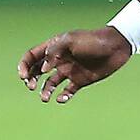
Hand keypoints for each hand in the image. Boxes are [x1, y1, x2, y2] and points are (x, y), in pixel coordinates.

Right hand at [17, 27, 131, 104]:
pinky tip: (61, 99)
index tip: (23, 76)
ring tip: (45, 98)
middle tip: (31, 86)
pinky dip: (62, 97)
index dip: (24, 66)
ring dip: (44, 91)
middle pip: (37, 71)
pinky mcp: (80, 81)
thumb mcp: (71, 41)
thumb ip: (54, 53)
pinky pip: (67, 91)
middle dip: (30, 80)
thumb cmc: (93, 40)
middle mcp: (59, 60)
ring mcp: (69, 71)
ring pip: (50, 84)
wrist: (116, 47)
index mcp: (54, 48)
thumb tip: (42, 69)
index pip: (32, 57)